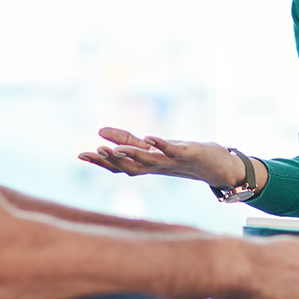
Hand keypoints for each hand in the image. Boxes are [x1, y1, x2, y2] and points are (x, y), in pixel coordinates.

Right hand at [76, 127, 244, 187]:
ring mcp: (173, 162)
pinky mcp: (189, 154)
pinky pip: (173, 151)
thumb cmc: (184, 157)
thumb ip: (127, 140)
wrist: (219, 168)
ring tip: (114, 149)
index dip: (100, 162)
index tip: (80, 155)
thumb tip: (99, 131)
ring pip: (148, 162)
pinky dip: (161, 145)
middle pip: (130, 166)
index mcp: (146, 164)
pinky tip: (149, 138)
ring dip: (131, 155)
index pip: (119, 165)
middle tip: (93, 152)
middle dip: (111, 161)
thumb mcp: (152, 146)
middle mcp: (157, 166)